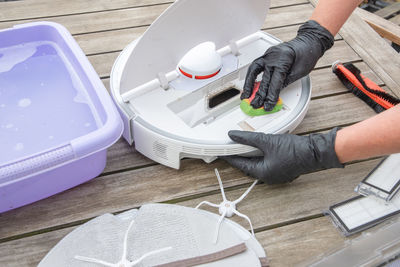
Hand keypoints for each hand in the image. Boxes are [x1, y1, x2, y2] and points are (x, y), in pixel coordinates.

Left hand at [221, 129, 342, 183]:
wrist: (316, 152)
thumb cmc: (295, 150)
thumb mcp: (268, 141)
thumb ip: (248, 138)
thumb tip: (234, 136)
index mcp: (263, 173)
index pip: (241, 165)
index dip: (230, 156)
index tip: (222, 151)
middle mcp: (269, 176)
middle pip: (249, 165)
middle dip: (240, 155)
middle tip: (230, 146)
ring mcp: (277, 173)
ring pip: (258, 163)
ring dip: (251, 153)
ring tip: (243, 144)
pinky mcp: (283, 167)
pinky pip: (267, 161)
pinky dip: (261, 154)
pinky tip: (259, 145)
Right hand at [241, 20, 333, 110]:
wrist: (308, 42)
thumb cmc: (307, 54)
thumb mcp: (299, 72)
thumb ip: (285, 82)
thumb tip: (275, 94)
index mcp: (283, 60)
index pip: (275, 82)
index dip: (271, 95)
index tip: (268, 104)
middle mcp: (273, 56)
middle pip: (264, 79)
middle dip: (260, 94)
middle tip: (256, 104)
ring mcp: (268, 55)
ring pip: (254, 71)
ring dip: (249, 85)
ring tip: (246, 95)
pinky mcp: (266, 56)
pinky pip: (255, 67)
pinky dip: (250, 76)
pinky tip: (248, 84)